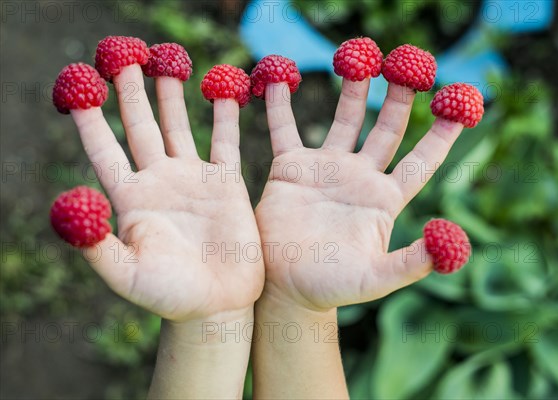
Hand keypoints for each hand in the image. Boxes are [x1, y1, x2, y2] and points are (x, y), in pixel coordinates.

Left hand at [71, 65, 262, 321]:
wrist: (217, 305)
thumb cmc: (169, 296)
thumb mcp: (126, 275)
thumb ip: (96, 244)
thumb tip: (68, 204)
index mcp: (131, 198)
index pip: (104, 149)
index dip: (89, 118)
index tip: (77, 85)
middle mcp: (159, 182)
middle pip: (140, 126)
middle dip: (130, 90)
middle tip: (122, 54)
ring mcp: (193, 179)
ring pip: (179, 126)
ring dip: (170, 93)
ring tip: (164, 59)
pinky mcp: (226, 183)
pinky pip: (225, 139)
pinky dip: (225, 113)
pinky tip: (223, 88)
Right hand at [255, 80, 464, 311]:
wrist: (285, 287)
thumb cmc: (331, 287)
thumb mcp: (374, 279)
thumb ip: (412, 263)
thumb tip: (449, 237)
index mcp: (384, 200)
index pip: (421, 160)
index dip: (442, 134)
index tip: (463, 103)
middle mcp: (360, 178)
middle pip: (386, 128)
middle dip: (400, 97)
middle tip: (410, 64)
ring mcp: (326, 169)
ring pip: (344, 120)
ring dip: (353, 88)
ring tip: (361, 57)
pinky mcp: (291, 168)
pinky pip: (285, 129)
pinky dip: (281, 105)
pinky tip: (280, 77)